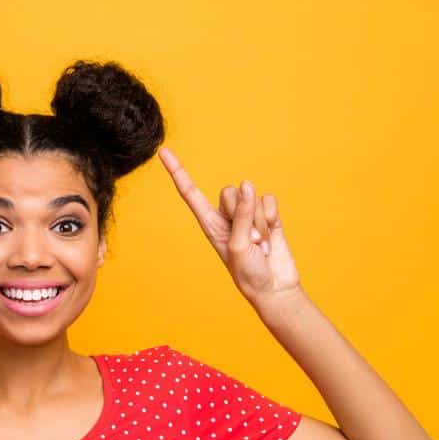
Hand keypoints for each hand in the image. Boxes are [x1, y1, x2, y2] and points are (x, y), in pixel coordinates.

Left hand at [158, 146, 301, 307]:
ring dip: (259, 222)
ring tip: (260, 244)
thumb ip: (241, 215)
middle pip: (230, 192)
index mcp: (209, 223)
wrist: (275, 287)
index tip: (163, 152)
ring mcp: (247, 215)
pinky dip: (271, 217)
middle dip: (242, 214)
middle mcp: (226, 216)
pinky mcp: (267, 215)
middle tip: (249, 241)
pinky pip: (269, 200)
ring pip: (252, 196)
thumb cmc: (249, 273)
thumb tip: (246, 185)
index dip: (177, 172)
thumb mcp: (239, 246)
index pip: (190, 193)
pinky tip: (271, 235)